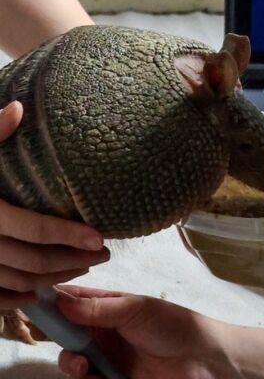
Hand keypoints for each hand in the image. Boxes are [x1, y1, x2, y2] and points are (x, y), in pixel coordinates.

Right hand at [0, 101, 108, 309]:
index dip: (69, 235)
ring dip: (53, 278)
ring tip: (84, 266)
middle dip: (72, 260)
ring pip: (16, 281)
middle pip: (32, 261)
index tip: (100, 236)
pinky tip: (38, 292)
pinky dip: (15, 299)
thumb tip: (18, 107)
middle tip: (105, 253)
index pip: (34, 228)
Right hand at [56, 286, 234, 378]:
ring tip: (81, 362)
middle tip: (49, 335)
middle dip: (57, 334)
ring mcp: (109, 356)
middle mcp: (106, 331)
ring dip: (70, 361)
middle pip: (69, 333)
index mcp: (112, 307)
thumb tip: (61, 300)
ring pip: (74, 360)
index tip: (38, 301)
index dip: (57, 300)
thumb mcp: (135, 309)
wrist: (201, 358)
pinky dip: (84, 378)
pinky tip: (90, 373)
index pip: (77, 301)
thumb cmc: (172, 325)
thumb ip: (98, 308)